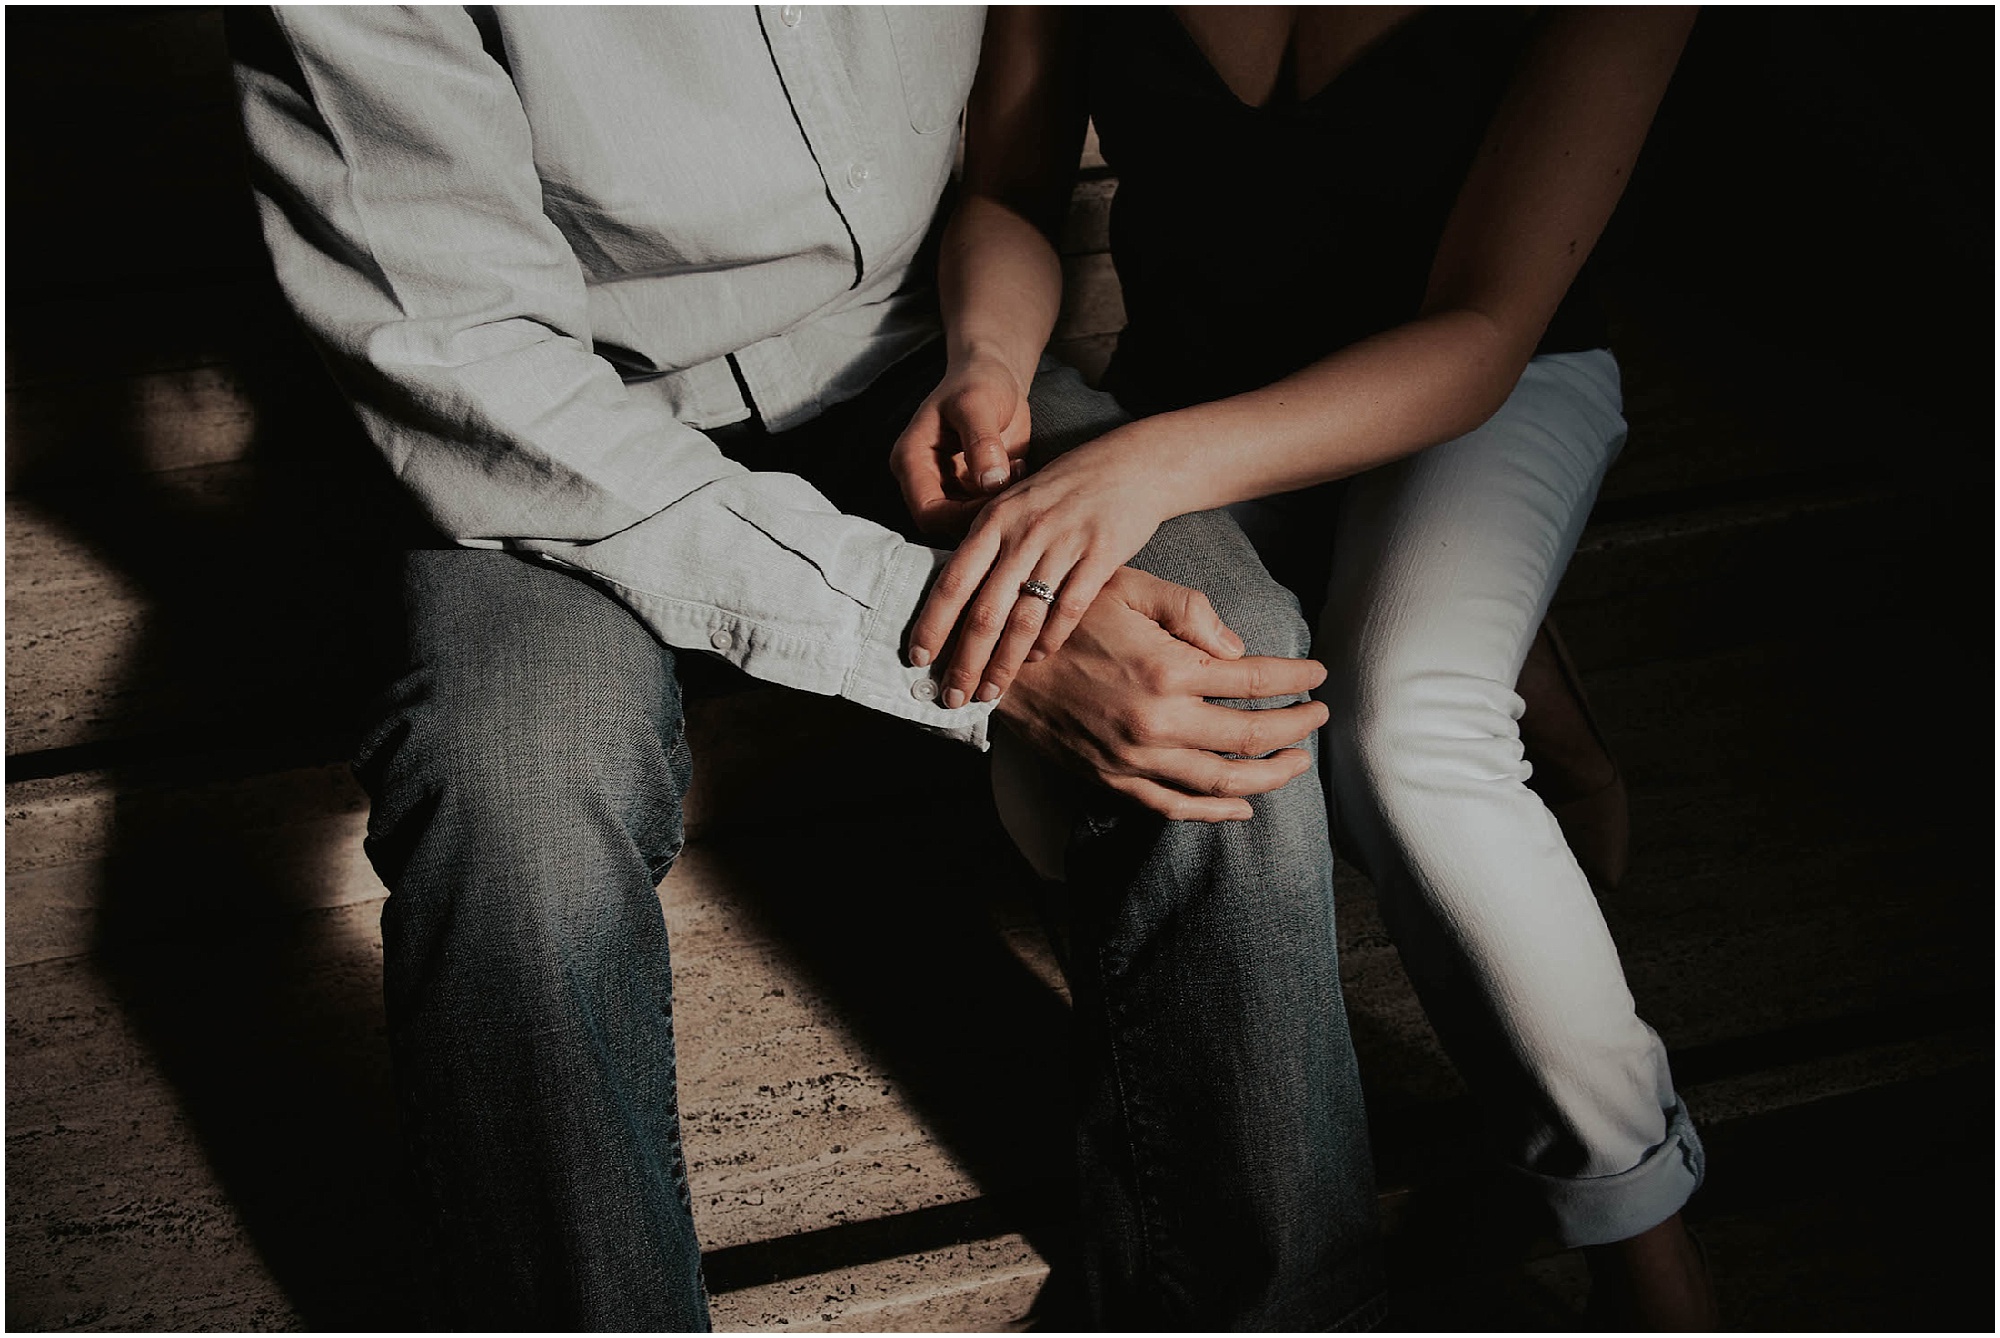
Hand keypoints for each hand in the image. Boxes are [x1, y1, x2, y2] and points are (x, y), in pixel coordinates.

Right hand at [890, 351, 1032, 538]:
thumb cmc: (978, 382)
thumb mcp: (977, 405)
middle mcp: (924, 479)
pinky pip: (985, 510)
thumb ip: (981, 443)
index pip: (926, 511)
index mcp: (911, 460)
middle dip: (981, 513)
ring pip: (967, 521)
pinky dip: (1005, 499)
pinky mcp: (970, 490)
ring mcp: (948, 487)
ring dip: (995, 506)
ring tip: (1016, 469)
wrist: (994, 376)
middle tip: (1012, 484)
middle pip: (946, 523)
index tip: (995, 496)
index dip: (960, 516)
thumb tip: (990, 483)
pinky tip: (1019, 469)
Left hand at [908, 430, 1171, 706]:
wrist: (1131, 467)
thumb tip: (953, 594)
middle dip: (964, 661)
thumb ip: (986, 542)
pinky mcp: (1100, 557)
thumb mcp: (1015, 502)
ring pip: (1024, 620)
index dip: (933, 624)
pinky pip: (1068, 611)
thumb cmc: (1065, 489)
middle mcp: (1023, 533)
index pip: (953, 582)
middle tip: (952, 696)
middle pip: (985, 612)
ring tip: (990, 692)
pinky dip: (1049, 641)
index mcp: (994, 519)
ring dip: (1003, 664)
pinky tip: (1035, 660)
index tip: (917, 659)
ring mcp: (1062, 545)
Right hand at [994, 567, 1327, 821]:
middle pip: (1251, 736)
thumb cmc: (1066, 617)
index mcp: (1167, 668)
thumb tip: (1240, 650)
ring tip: (1298, 762)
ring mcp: (1136, 758)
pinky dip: (1215, 812)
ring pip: (1222, 782)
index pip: (1257, 681)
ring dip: (1271, 775)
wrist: (999, 663)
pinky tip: (1244, 804)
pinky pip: (1176, 807)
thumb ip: (1190, 611)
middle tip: (1320, 716)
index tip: (1319, 674)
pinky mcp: (1114, 780)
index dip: (1297, 677)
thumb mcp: (1128, 587)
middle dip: (1297, 728)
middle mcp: (1158, 721)